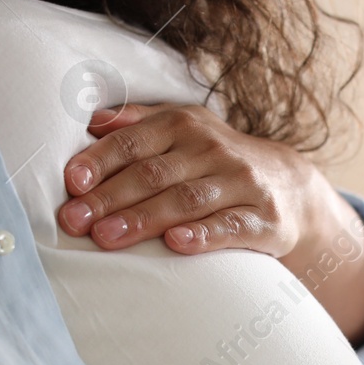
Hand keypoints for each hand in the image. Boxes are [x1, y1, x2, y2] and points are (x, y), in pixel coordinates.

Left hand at [57, 102, 325, 257]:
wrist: (290, 186)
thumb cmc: (216, 161)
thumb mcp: (182, 130)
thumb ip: (137, 124)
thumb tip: (92, 120)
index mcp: (183, 126)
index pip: (134, 142)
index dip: (101, 160)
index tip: (72, 182)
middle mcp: (211, 149)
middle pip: (153, 174)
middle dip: (109, 198)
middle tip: (74, 221)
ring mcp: (239, 183)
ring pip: (185, 200)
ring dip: (143, 218)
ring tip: (106, 237)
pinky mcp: (264, 218)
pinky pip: (230, 226)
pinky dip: (203, 234)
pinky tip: (176, 244)